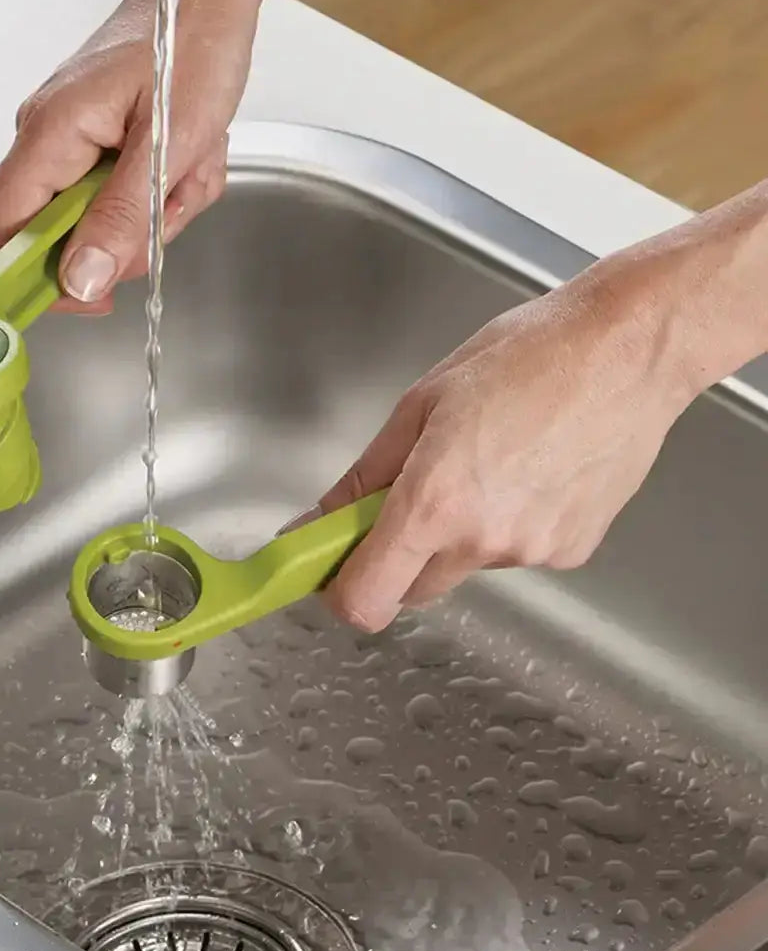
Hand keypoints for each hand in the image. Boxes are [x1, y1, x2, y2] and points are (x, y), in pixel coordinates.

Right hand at [0, 0, 265, 312]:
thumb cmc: (187, 44)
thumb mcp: (166, 146)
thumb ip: (120, 218)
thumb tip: (80, 279)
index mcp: (49, 137)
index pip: (5, 234)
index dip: (40, 279)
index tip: (94, 297)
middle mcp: (49, 141)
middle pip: (67, 237)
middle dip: (132, 237)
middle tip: (174, 202)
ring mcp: (74, 141)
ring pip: (106, 220)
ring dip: (160, 210)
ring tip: (191, 165)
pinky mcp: (100, 141)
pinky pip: (125, 195)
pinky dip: (164, 189)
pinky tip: (188, 158)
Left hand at [292, 254, 698, 632]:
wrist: (630, 349)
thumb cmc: (527, 357)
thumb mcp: (421, 404)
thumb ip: (365, 476)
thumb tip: (321, 521)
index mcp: (434, 504)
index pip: (365, 601)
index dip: (341, 590)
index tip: (335, 566)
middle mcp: (483, 542)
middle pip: (413, 589)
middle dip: (399, 556)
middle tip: (411, 495)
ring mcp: (532, 552)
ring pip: (466, 566)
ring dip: (459, 534)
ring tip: (491, 462)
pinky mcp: (572, 551)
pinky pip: (516, 553)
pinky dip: (509, 525)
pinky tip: (531, 472)